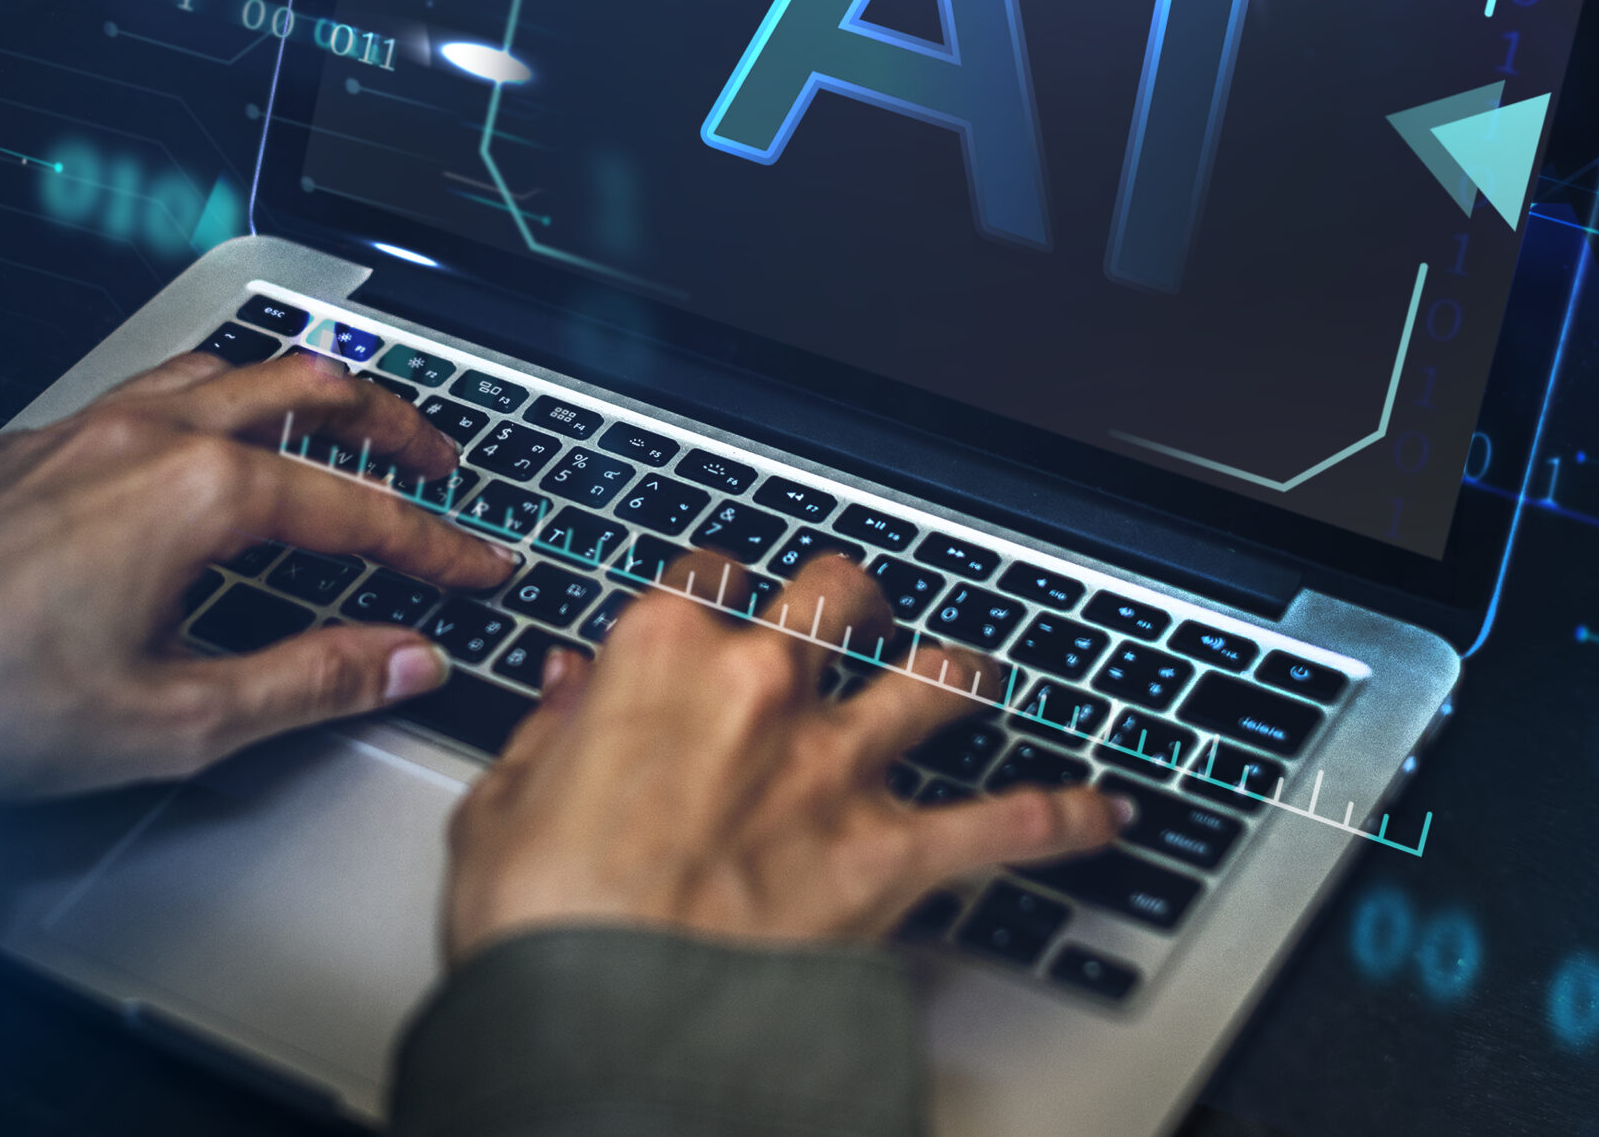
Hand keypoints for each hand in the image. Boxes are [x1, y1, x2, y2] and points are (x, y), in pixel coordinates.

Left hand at [0, 349, 515, 800]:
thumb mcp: (177, 720)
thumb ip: (309, 681)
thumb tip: (402, 659)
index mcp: (196, 495)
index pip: (355, 508)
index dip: (434, 540)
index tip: (479, 562)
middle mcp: (137, 438)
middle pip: (298, 387)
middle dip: (383, 418)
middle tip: (431, 456)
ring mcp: (65, 433)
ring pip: (204, 371)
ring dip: (281, 390)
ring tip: (320, 419)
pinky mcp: (2, 452)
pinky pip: (111, 404)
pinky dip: (172, 418)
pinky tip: (162, 461)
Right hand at [442, 552, 1123, 960]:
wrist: (602, 1026)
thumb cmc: (541, 926)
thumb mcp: (498, 807)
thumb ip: (546, 736)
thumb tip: (566, 696)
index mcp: (658, 658)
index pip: (708, 572)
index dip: (719, 585)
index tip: (719, 604)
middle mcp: (761, 690)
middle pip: (838, 593)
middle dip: (852, 596)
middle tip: (853, 612)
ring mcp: (835, 769)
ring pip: (936, 681)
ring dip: (958, 677)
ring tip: (969, 678)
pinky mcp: (891, 856)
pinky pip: (1009, 824)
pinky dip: (1062, 818)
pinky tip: (1100, 813)